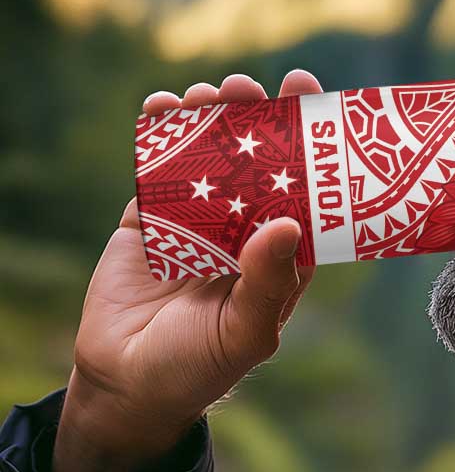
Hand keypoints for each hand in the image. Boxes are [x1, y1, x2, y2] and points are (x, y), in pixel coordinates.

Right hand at [53, 70, 322, 471]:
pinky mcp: (150, 219)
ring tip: (209, 93)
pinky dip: (158, 137)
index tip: (310, 100)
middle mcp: (244, 232)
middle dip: (256, 121)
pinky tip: (162, 108)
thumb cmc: (200, 366)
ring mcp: (197, 222)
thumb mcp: (245, 332)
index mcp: (280, 257)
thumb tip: (288, 223)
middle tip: (251, 87)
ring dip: (209, 120)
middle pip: (257, 165)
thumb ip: (268, 282)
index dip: (309, 149)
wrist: (126, 383)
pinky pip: (157, 170)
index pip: (304, 194)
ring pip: (208, 158)